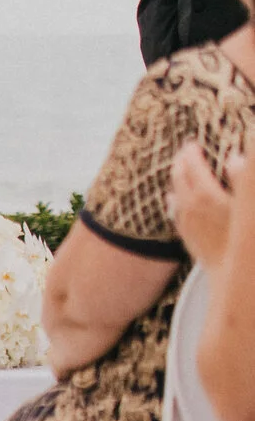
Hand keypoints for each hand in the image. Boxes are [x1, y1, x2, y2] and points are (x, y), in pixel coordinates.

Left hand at [172, 143, 236, 266]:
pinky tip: (177, 198)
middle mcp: (189, 206)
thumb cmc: (244, 239)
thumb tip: (234, 158)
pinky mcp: (187, 236)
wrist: (237, 276)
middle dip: (181, 161)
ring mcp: (186, 221)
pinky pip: (175, 211)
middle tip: (186, 152)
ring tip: (183, 170)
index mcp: (205, 195)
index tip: (194, 143)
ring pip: (174, 192)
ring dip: (177, 178)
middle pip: (178, 175)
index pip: (191, 164)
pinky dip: (176, 199)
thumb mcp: (247, 207)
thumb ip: (243, 181)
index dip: (191, 152)